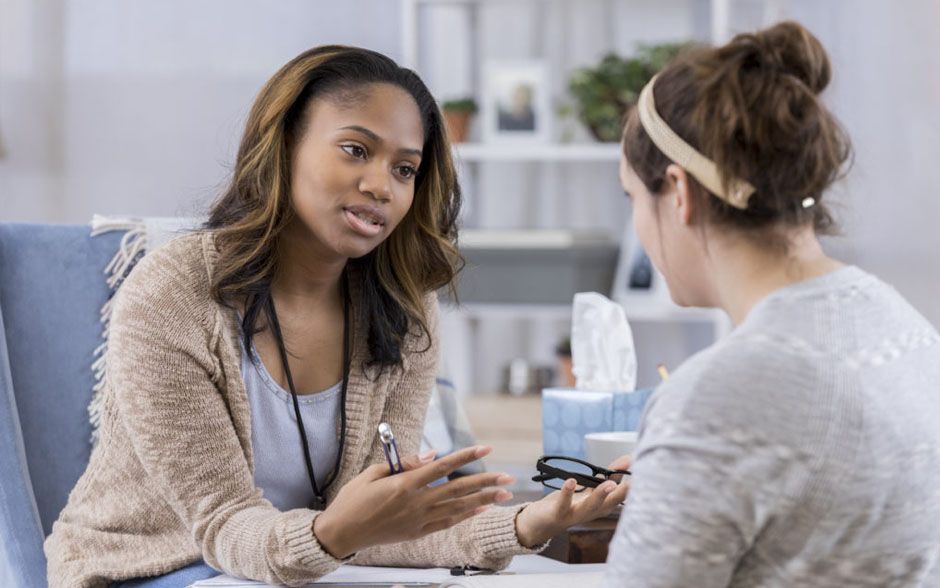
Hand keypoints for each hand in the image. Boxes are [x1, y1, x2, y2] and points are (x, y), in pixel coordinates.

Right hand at [313, 446, 514, 558]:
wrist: (342, 533)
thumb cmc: (354, 499)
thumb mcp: (374, 473)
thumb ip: (405, 463)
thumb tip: (432, 455)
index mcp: (405, 485)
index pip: (442, 467)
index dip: (465, 456)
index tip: (485, 448)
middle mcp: (416, 503)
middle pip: (458, 490)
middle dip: (485, 482)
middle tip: (508, 477)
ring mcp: (418, 520)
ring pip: (458, 508)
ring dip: (482, 500)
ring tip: (503, 494)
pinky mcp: (417, 533)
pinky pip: (447, 523)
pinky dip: (465, 515)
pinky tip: (480, 509)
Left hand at [514, 455, 631, 547]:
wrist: (540, 524)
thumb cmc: (568, 505)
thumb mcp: (590, 490)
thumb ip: (608, 476)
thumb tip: (628, 459)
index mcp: (601, 506)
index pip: (621, 496)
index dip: (632, 485)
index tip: (643, 470)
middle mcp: (592, 512)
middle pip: (610, 504)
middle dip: (623, 493)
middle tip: (635, 481)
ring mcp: (575, 514)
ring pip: (590, 507)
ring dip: (600, 496)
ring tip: (609, 484)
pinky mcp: (558, 513)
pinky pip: (564, 504)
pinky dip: (567, 492)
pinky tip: (571, 481)